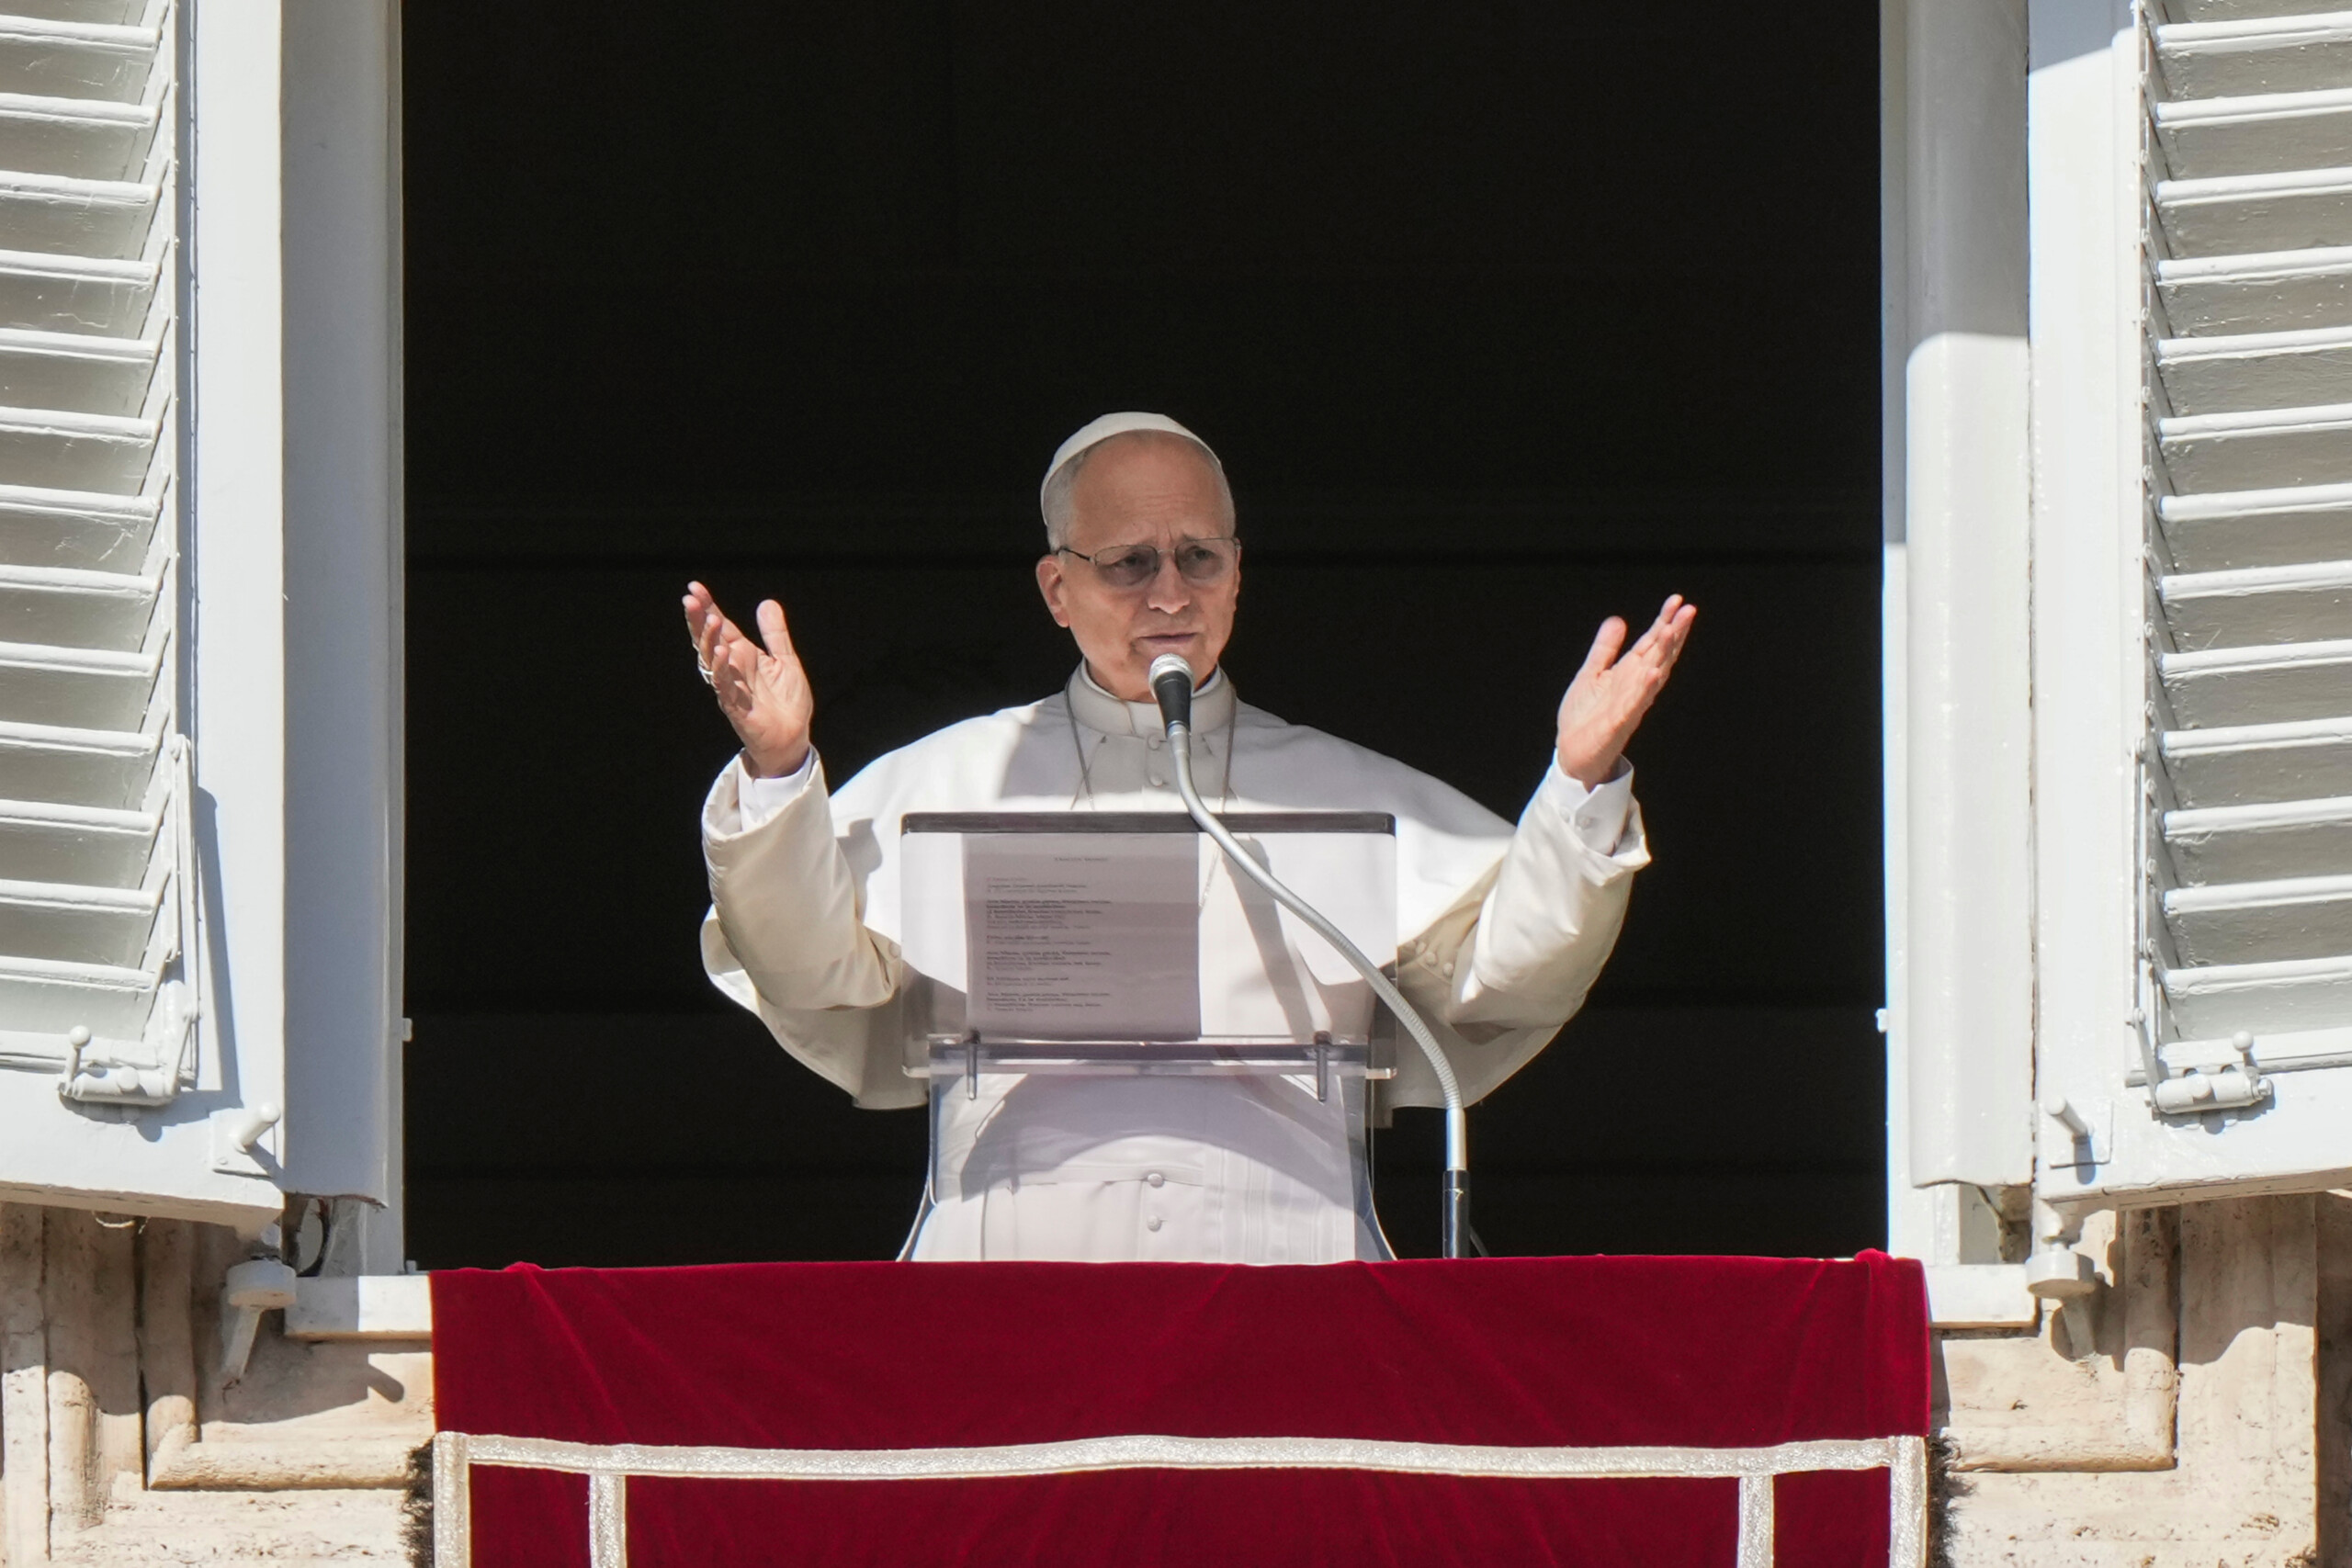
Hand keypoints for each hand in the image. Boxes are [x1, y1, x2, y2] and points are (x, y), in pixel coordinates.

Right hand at [683, 581, 813, 777]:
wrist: (793, 736)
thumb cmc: (786, 702)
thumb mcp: (786, 660)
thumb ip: (776, 634)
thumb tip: (766, 603)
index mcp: (742, 655)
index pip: (720, 626)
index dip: (708, 607)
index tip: (695, 587)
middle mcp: (732, 668)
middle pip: (708, 640)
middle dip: (699, 620)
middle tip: (690, 598)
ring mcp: (731, 687)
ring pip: (711, 661)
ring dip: (710, 641)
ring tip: (712, 620)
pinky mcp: (736, 707)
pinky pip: (725, 686)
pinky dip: (722, 670)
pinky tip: (723, 653)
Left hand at [1555, 595, 1695, 787]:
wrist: (1572, 754)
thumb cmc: (1585, 716)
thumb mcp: (1592, 674)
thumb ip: (1605, 649)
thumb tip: (1618, 619)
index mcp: (1629, 673)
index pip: (1651, 643)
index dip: (1664, 621)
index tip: (1676, 600)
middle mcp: (1635, 687)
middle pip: (1659, 655)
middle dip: (1673, 633)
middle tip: (1688, 609)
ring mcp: (1630, 705)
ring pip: (1652, 676)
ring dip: (1663, 654)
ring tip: (1672, 631)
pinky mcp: (1618, 723)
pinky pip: (1634, 704)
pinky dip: (1644, 688)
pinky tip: (1653, 672)